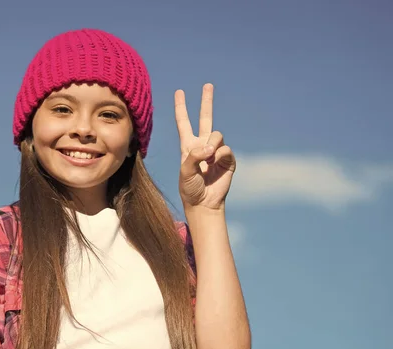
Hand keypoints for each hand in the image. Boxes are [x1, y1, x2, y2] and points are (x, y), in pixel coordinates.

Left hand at [175, 83, 235, 210]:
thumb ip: (194, 156)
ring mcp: (216, 151)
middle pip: (205, 118)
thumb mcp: (185, 172)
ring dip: (212, 145)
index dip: (181, 107)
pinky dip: (220, 156)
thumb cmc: (190, 188)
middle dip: (206, 101)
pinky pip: (226, 149)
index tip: (179, 92)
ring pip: (217, 135)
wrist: (203, 203)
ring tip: (207, 160)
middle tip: (207, 85)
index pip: (183, 122)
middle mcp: (202, 145)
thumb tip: (210, 147)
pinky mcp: (228, 160)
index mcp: (188, 146)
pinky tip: (215, 166)